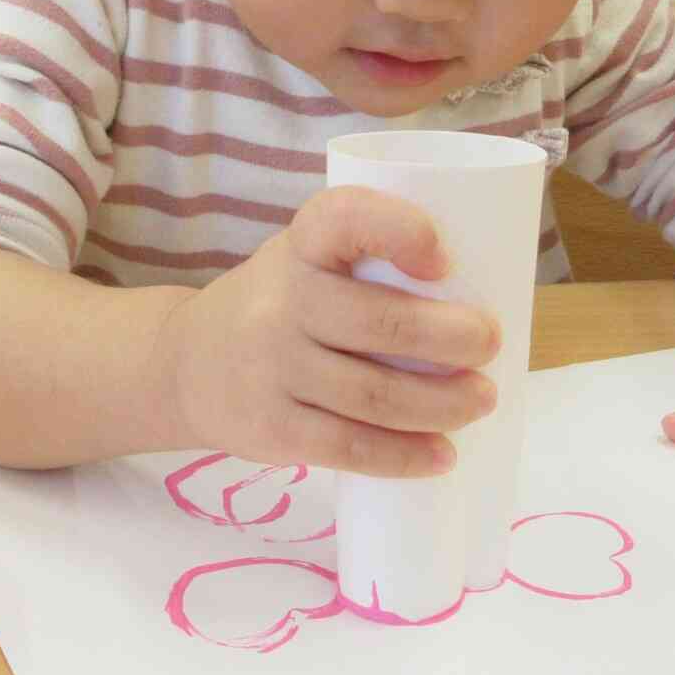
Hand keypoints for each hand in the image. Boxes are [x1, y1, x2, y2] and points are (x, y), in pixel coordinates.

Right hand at [153, 187, 501, 477]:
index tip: (445, 260)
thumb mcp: (306, 262)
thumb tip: (477, 308)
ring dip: (442, 404)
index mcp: (302, 245)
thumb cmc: (279, 305)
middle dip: (452, 338)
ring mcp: (272, 368)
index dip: (400, 232)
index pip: (345, 218)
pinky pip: (348, 447)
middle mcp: (282, 302)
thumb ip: (369, 270)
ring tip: (481, 401)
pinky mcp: (271, 427)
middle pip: (381, 322)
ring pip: (375, 395)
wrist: (183, 365)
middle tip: (491, 346)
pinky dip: (403, 456)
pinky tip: (441, 456)